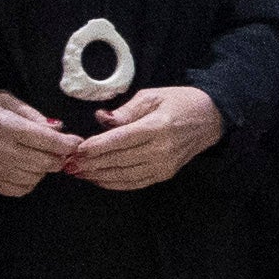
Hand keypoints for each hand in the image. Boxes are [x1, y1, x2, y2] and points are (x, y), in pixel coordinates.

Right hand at [0, 89, 77, 200]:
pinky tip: (25, 168)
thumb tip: (56, 128)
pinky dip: (30, 180)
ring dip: (44, 168)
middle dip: (60, 156)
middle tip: (61, 149)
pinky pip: (22, 189)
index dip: (68, 143)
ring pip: (37, 177)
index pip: (48, 141)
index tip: (77, 142)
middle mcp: (5, 152)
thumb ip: (30, 113)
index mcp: (8, 127)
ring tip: (37, 156)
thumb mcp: (2, 100)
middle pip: (47, 162)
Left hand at [63, 82, 221, 191]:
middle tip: (68, 164)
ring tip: (78, 173)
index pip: (120, 140)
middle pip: (118, 160)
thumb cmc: (179, 102)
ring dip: (98, 176)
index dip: (96, 147)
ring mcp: (163, 165)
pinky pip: (134, 183)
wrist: (209, 119)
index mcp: (157, 127)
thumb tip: (102, 119)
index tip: (76, 149)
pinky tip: (98, 179)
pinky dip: (114, 183)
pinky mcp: (164, 175)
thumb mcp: (152, 96)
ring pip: (124, 175)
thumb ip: (126, 110)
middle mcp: (161, 150)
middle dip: (90, 164)